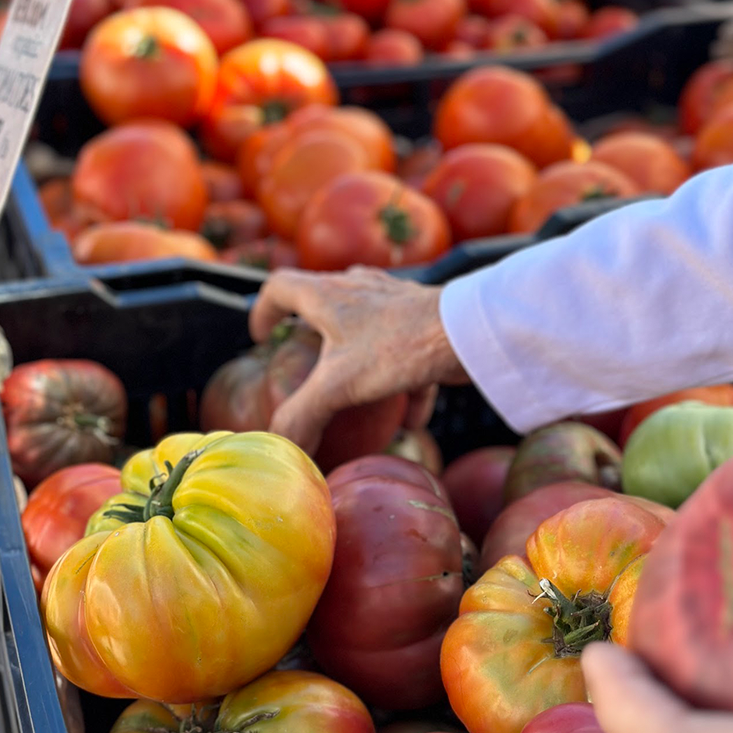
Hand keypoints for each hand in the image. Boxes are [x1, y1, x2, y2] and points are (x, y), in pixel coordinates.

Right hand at [248, 267, 468, 458]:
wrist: (469, 332)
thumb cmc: (399, 346)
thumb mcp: (339, 386)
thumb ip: (303, 416)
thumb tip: (279, 446)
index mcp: (327, 295)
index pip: (279, 286)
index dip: (263, 310)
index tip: (263, 339)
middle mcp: (358, 290)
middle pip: (323, 303)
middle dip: (313, 338)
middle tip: (307, 367)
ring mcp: (394, 303)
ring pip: (367, 327)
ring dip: (359, 362)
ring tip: (357, 396)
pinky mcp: (426, 323)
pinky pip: (408, 354)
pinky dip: (405, 387)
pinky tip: (411, 422)